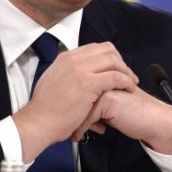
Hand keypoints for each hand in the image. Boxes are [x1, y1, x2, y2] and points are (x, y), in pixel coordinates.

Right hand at [13, 42, 137, 160]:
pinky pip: (115, 77)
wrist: (39, 122)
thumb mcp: (53, 82)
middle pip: (107, 49)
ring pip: (113, 61)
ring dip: (126, 71)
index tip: (116, 69)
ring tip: (132, 82)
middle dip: (120, 61)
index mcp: (65, 58)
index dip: (109, 57)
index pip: (94, 48)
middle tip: (127, 74)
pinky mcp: (88, 83)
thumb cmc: (46, 110)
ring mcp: (80, 70)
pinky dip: (126, 81)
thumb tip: (76, 77)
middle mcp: (73, 59)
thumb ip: (66, 75)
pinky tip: (129, 89)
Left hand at [74, 83, 171, 154]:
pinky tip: (80, 136)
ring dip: (73, 122)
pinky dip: (81, 128)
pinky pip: (87, 115)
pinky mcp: (108, 99)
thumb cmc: (132, 114)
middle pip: (74, 94)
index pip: (75, 86)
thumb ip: (93, 101)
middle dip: (69, 114)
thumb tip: (74, 112)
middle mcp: (101, 77)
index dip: (69, 105)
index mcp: (101, 75)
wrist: (152, 120)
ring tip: (73, 134)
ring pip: (78, 104)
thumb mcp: (107, 105)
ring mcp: (104, 87)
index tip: (65, 121)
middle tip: (66, 129)